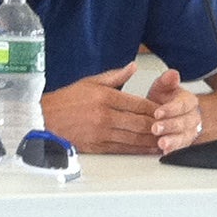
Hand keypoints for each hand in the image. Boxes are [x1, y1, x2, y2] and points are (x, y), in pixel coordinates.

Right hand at [40, 68, 204, 155]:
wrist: (44, 120)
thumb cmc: (66, 101)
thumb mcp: (90, 82)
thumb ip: (115, 76)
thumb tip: (133, 67)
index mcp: (105, 97)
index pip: (139, 104)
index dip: (156, 109)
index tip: (166, 110)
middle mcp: (105, 116)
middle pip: (140, 122)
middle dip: (159, 126)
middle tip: (172, 127)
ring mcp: (102, 133)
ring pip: (134, 138)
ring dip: (152, 140)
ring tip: (167, 140)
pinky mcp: (98, 146)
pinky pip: (123, 149)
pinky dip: (139, 150)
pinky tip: (149, 149)